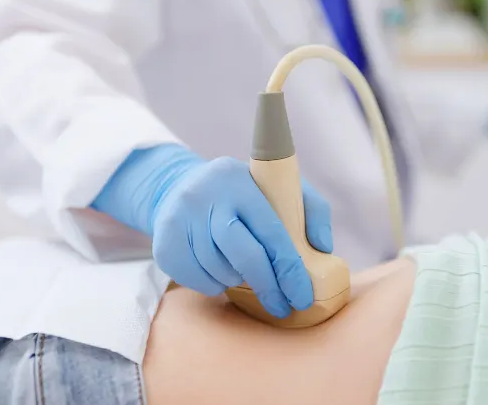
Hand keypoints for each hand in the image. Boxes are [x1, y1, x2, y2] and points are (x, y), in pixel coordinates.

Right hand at [92, 144, 333, 317]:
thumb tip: (323, 247)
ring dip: (239, 282)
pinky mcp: (164, 244)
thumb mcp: (276, 187)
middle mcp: (206, 197)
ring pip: (221, 271)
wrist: (177, 187)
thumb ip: (310, 209)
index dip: (290, 269)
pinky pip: (198, 281)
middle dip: (269, 287)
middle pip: (244, 256)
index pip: (271, 231)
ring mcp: (180, 220)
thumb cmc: (240, 193)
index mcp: (239, 181)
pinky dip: (214, 284)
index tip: (303, 295)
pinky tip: (220, 271)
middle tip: (283, 307)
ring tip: (245, 274)